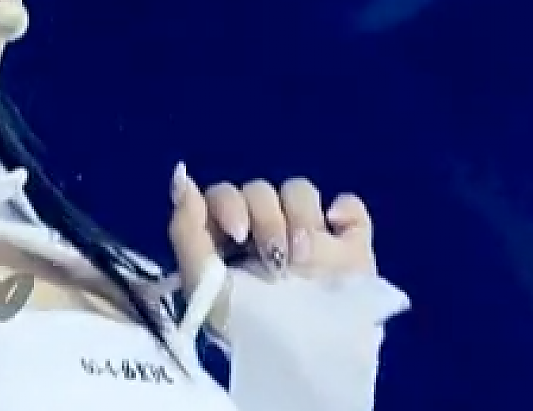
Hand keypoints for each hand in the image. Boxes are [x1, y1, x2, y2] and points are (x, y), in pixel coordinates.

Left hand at [167, 163, 375, 333]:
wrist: (302, 356)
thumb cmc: (244, 324)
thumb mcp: (201, 283)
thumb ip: (185, 228)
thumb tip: (181, 177)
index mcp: (230, 237)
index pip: (226, 194)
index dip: (230, 204)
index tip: (238, 234)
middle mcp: (268, 229)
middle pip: (262, 189)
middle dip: (266, 218)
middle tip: (274, 259)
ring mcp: (311, 234)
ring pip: (301, 191)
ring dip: (300, 217)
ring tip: (303, 260)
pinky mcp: (351, 244)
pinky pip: (351, 207)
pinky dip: (345, 211)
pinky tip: (336, 232)